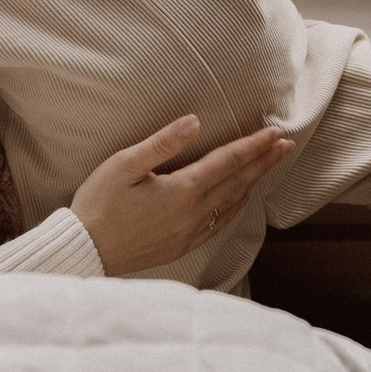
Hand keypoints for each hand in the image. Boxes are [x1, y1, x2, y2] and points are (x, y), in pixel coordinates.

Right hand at [70, 115, 289, 275]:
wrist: (84, 250)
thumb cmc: (99, 204)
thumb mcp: (124, 164)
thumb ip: (162, 143)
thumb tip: (194, 122)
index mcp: (182, 191)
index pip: (228, 162)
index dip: (253, 145)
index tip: (275, 133)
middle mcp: (193, 215)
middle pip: (238, 183)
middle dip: (263, 162)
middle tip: (286, 146)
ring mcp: (189, 233)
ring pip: (231, 205)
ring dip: (252, 183)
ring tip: (267, 167)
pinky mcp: (180, 246)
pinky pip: (218, 225)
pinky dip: (234, 208)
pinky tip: (237, 201)